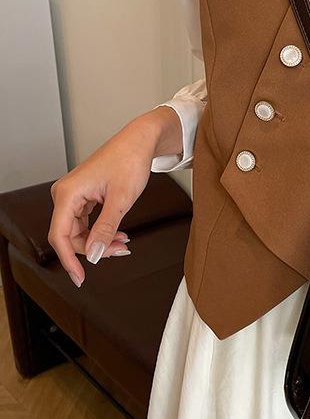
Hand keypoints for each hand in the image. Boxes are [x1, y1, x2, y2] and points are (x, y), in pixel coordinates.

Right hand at [47, 106, 181, 286]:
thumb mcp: (121, 200)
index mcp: (67, 193)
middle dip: (94, 248)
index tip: (80, 278)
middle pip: (71, 236)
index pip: (60, 236)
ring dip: (101, 241)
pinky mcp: (83, 196)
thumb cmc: (130, 161)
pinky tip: (120, 236)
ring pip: (80, 231)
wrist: (139, 141)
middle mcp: (65, 194)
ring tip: (125, 243)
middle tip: (121, 251)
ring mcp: (73, 195)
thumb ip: (105, 229)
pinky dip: (103, 231)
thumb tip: (93, 255)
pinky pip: (87, 222)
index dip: (69, 260)